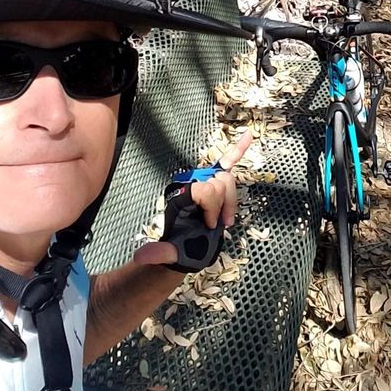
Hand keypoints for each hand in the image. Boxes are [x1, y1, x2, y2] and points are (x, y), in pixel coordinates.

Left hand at [133, 129, 252, 267]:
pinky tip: (250, 135)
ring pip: (227, 178)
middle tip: (220, 224)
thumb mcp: (169, 253)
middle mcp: (193, 184)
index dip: (213, 208)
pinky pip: (228, 162)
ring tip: (227, 219)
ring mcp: (205, 182)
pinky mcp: (215, 184)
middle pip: (219, 182)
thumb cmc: (178, 249)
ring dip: (231, 199)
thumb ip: (158, 253)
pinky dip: (239, 149)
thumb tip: (141, 256)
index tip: (212, 225)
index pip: (205, 189)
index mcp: (182, 196)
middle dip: (224, 204)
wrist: (182, 248)